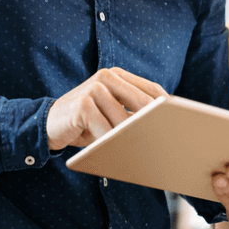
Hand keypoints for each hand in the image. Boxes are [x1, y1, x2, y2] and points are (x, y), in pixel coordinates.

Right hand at [46, 67, 165, 150]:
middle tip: (168, 142)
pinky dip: (112, 144)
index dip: (167, 107)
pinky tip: (115, 152)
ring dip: (132, 139)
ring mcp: (94, 89)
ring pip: (125, 120)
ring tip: (141, 153)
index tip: (180, 124)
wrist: (48, 124)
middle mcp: (107, 77)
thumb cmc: (85, 122)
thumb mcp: (111, 112)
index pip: (151, 89)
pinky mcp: (83, 105)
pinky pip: (106, 130)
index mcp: (117, 75)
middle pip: (143, 103)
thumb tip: (163, 126)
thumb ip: (131, 111)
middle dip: (154, 124)